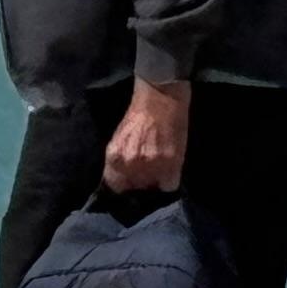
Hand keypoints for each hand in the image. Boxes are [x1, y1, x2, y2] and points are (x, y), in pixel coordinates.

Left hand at [102, 77, 190, 192]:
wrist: (159, 97)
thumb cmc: (138, 116)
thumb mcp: (119, 140)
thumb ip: (119, 161)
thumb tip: (122, 181)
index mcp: (114, 158)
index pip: (115, 188)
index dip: (123, 189)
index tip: (128, 188)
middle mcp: (131, 164)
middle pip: (135, 190)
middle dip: (140, 187)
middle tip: (146, 180)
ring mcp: (152, 164)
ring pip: (153, 189)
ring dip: (156, 184)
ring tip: (157, 175)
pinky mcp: (171, 162)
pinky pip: (170, 186)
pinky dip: (170, 183)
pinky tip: (169, 175)